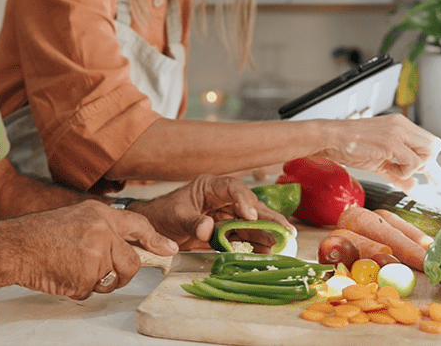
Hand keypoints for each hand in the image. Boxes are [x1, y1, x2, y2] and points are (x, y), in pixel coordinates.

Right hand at [10, 200, 176, 299]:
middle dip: (122, 275)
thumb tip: (124, 247)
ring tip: (71, 268)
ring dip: (94, 282)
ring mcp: (96, 254)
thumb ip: (102, 229)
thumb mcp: (77, 218)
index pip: (138, 225)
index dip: (155, 239)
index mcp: (100, 214)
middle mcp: (103, 231)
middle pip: (130, 262)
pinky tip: (62, 274)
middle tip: (106, 276)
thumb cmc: (40, 234)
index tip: (169, 249)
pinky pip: (90, 291)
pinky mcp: (86, 276)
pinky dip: (77, 289)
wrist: (16, 245)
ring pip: (110, 279)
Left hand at [131, 174, 295, 250]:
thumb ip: (193, 222)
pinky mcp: (226, 232)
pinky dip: (255, 245)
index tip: (249, 215)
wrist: (155, 229)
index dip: (244, 200)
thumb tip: (208, 229)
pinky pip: (244, 237)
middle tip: (285, 230)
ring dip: (266, 233)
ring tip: (281, 243)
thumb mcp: (176, 216)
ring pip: (251, 223)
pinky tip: (266, 252)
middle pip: (250, 206)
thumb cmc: (163, 214)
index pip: (233, 188)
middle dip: (268, 218)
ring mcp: (226, 216)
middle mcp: (223, 200)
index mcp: (211, 187)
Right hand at [314, 114, 437, 190]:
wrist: (330, 139)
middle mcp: (402, 125)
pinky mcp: (391, 141)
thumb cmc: (349, 146)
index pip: (428, 142)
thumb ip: (399, 174)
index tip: (437, 179)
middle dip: (428, 165)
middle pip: (434, 146)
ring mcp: (397, 132)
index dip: (432, 162)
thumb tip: (415, 189)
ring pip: (427, 154)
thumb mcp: (379, 161)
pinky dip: (403, 172)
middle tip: (414, 174)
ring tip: (393, 169)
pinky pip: (412, 162)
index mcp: (400, 126)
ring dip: (413, 168)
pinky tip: (389, 169)